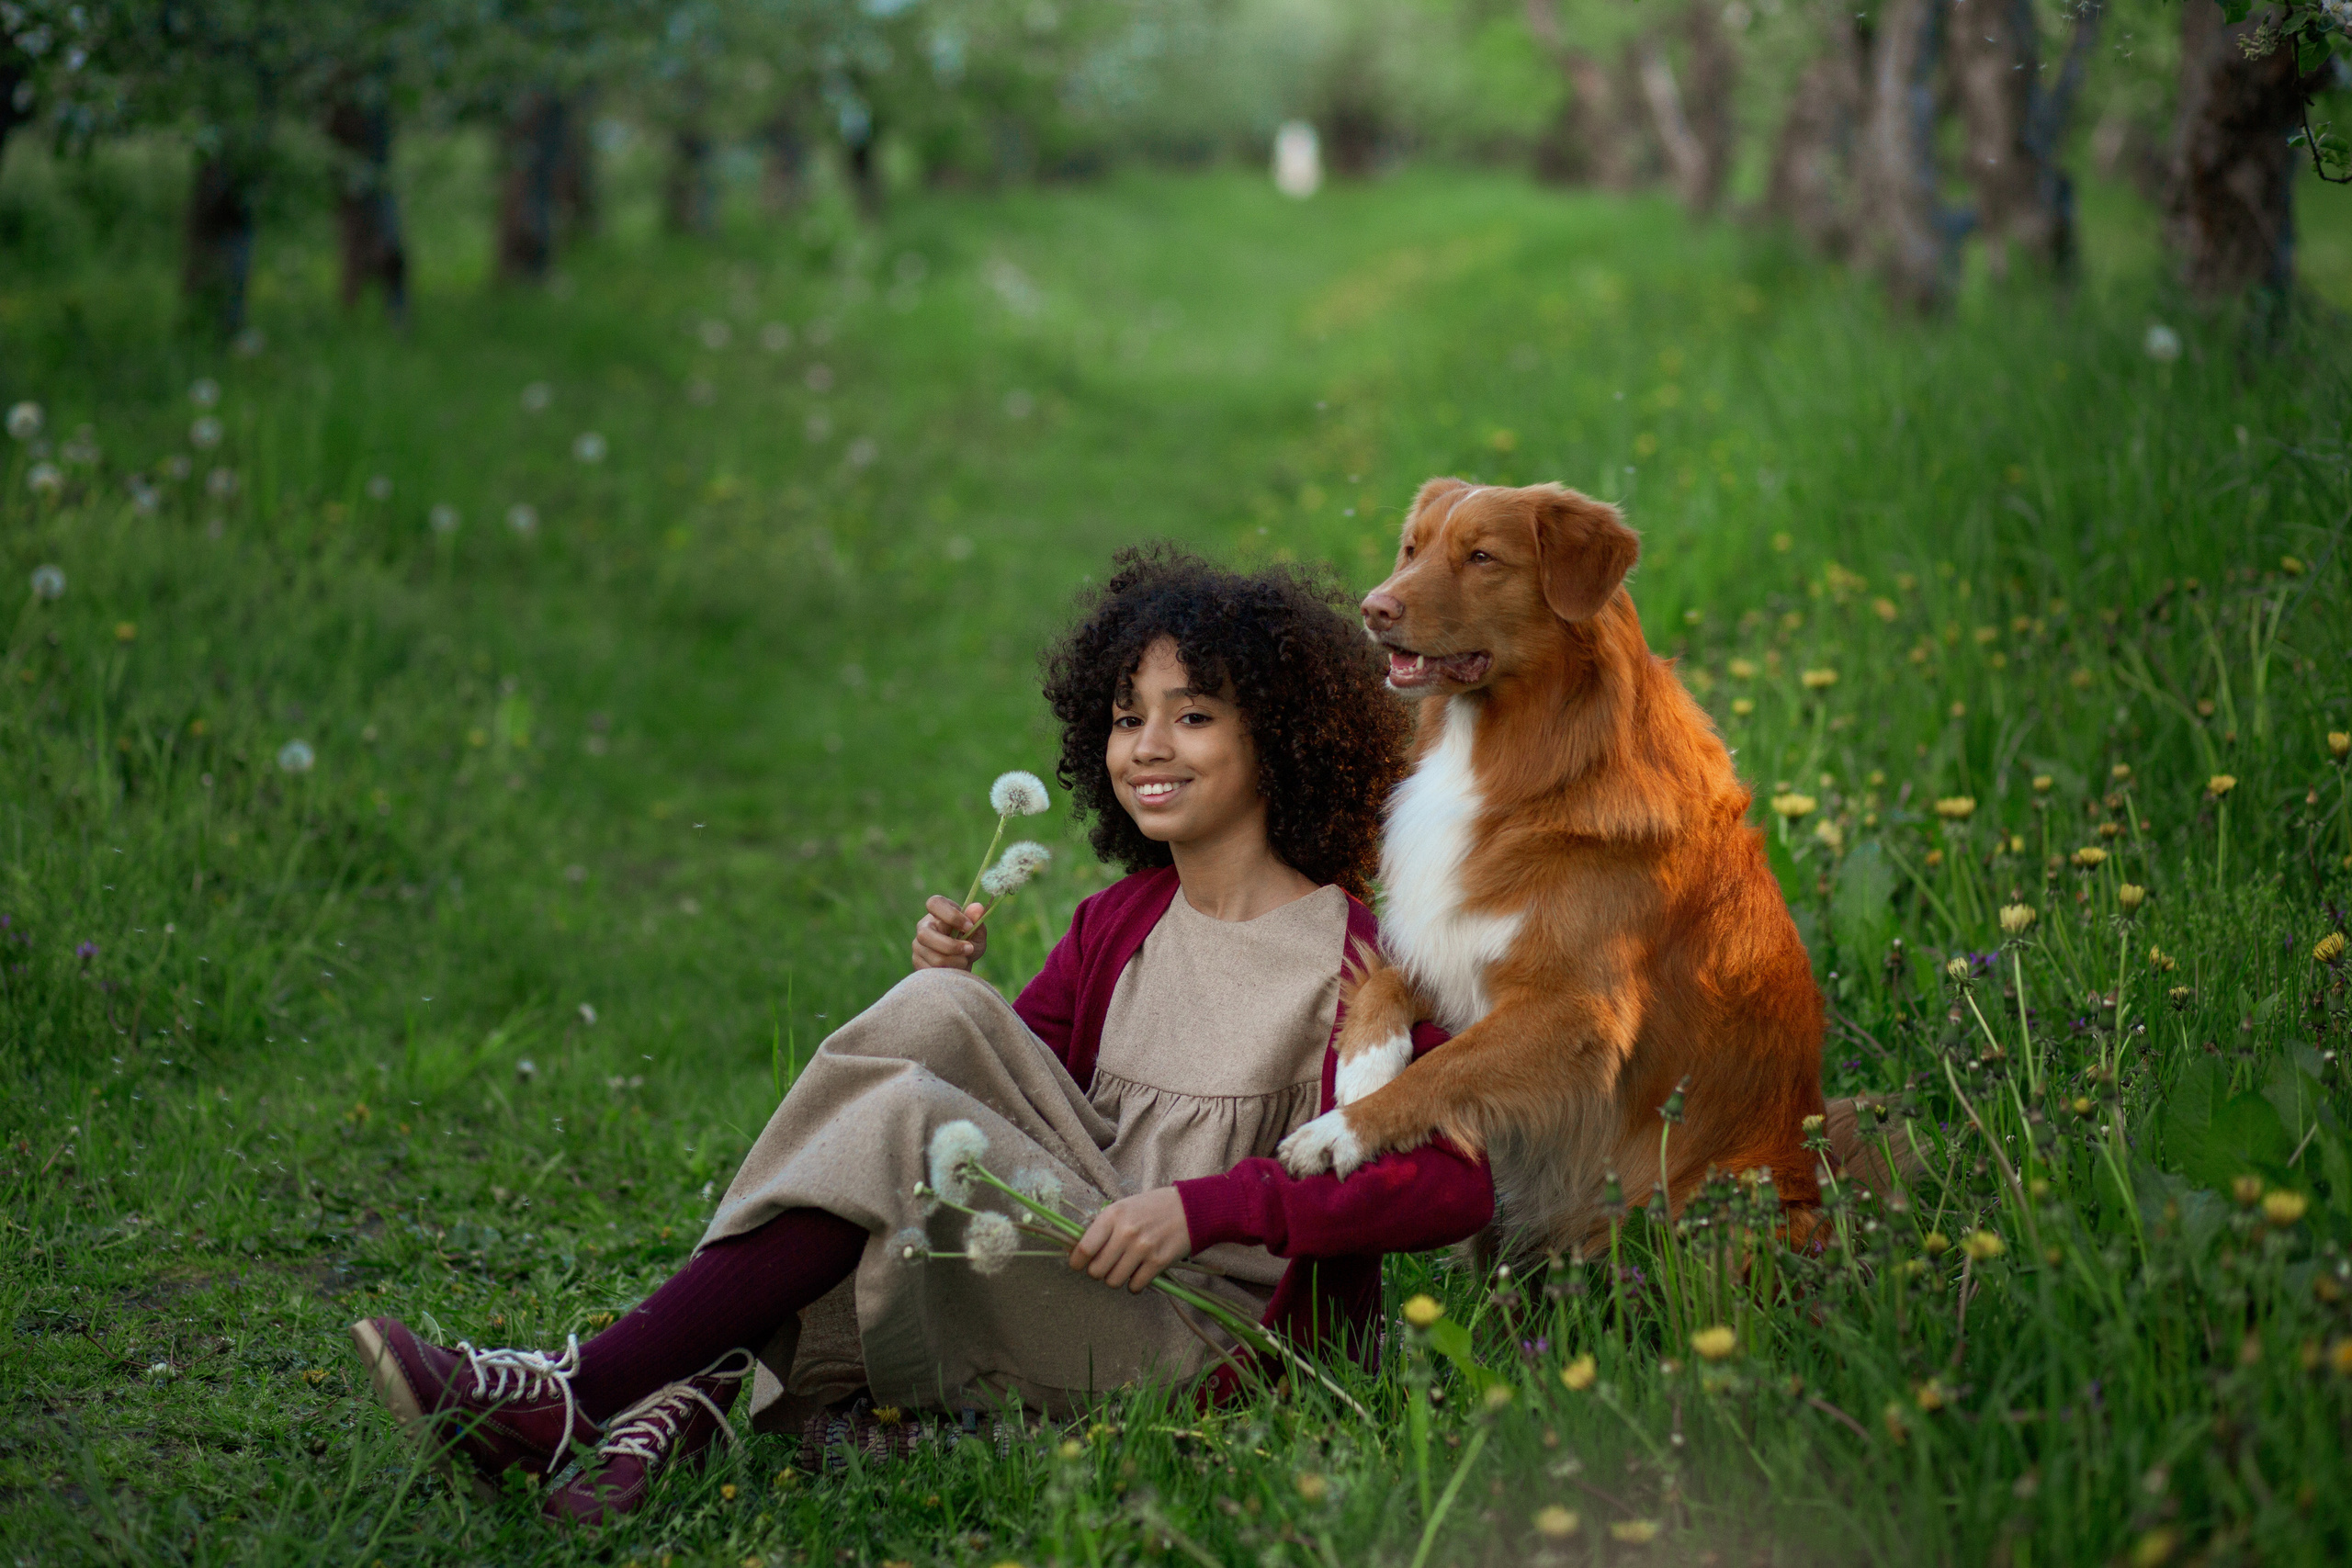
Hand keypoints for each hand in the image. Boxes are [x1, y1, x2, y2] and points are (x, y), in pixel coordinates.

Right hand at [912, 896, 987, 970]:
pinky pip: (932, 971)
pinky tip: (955, 968)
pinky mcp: (917, 962)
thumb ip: (977, 921)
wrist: (962, 966)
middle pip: (924, 934)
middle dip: (951, 946)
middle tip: (970, 949)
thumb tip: (978, 907)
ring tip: (965, 960)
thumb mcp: (978, 934)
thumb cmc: (970, 944)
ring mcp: (918, 945)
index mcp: (938, 912)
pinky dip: (949, 971)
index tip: (969, 927)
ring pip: (933, 957)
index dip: (951, 915)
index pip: (934, 903)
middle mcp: (924, 926)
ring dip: (955, 961)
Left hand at [1068, 1187, 1191, 1292]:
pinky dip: (1134, 1284)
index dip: (1077, 1262)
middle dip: (1097, 1271)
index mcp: (1113, 1215)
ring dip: (1115, 1279)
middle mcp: (1126, 1232)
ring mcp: (1143, 1248)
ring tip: (1123, 1268)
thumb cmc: (1150, 1208)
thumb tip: (1079, 1252)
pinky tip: (1138, 1272)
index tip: (1078, 1264)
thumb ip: (1102, 1228)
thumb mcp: (1122, 1208)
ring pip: (1114, 1281)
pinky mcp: (1159, 1262)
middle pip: (1096, 1270)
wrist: (1189, 1208)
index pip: (1085, 1248)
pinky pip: (1135, 1286)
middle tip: (1105, 1265)